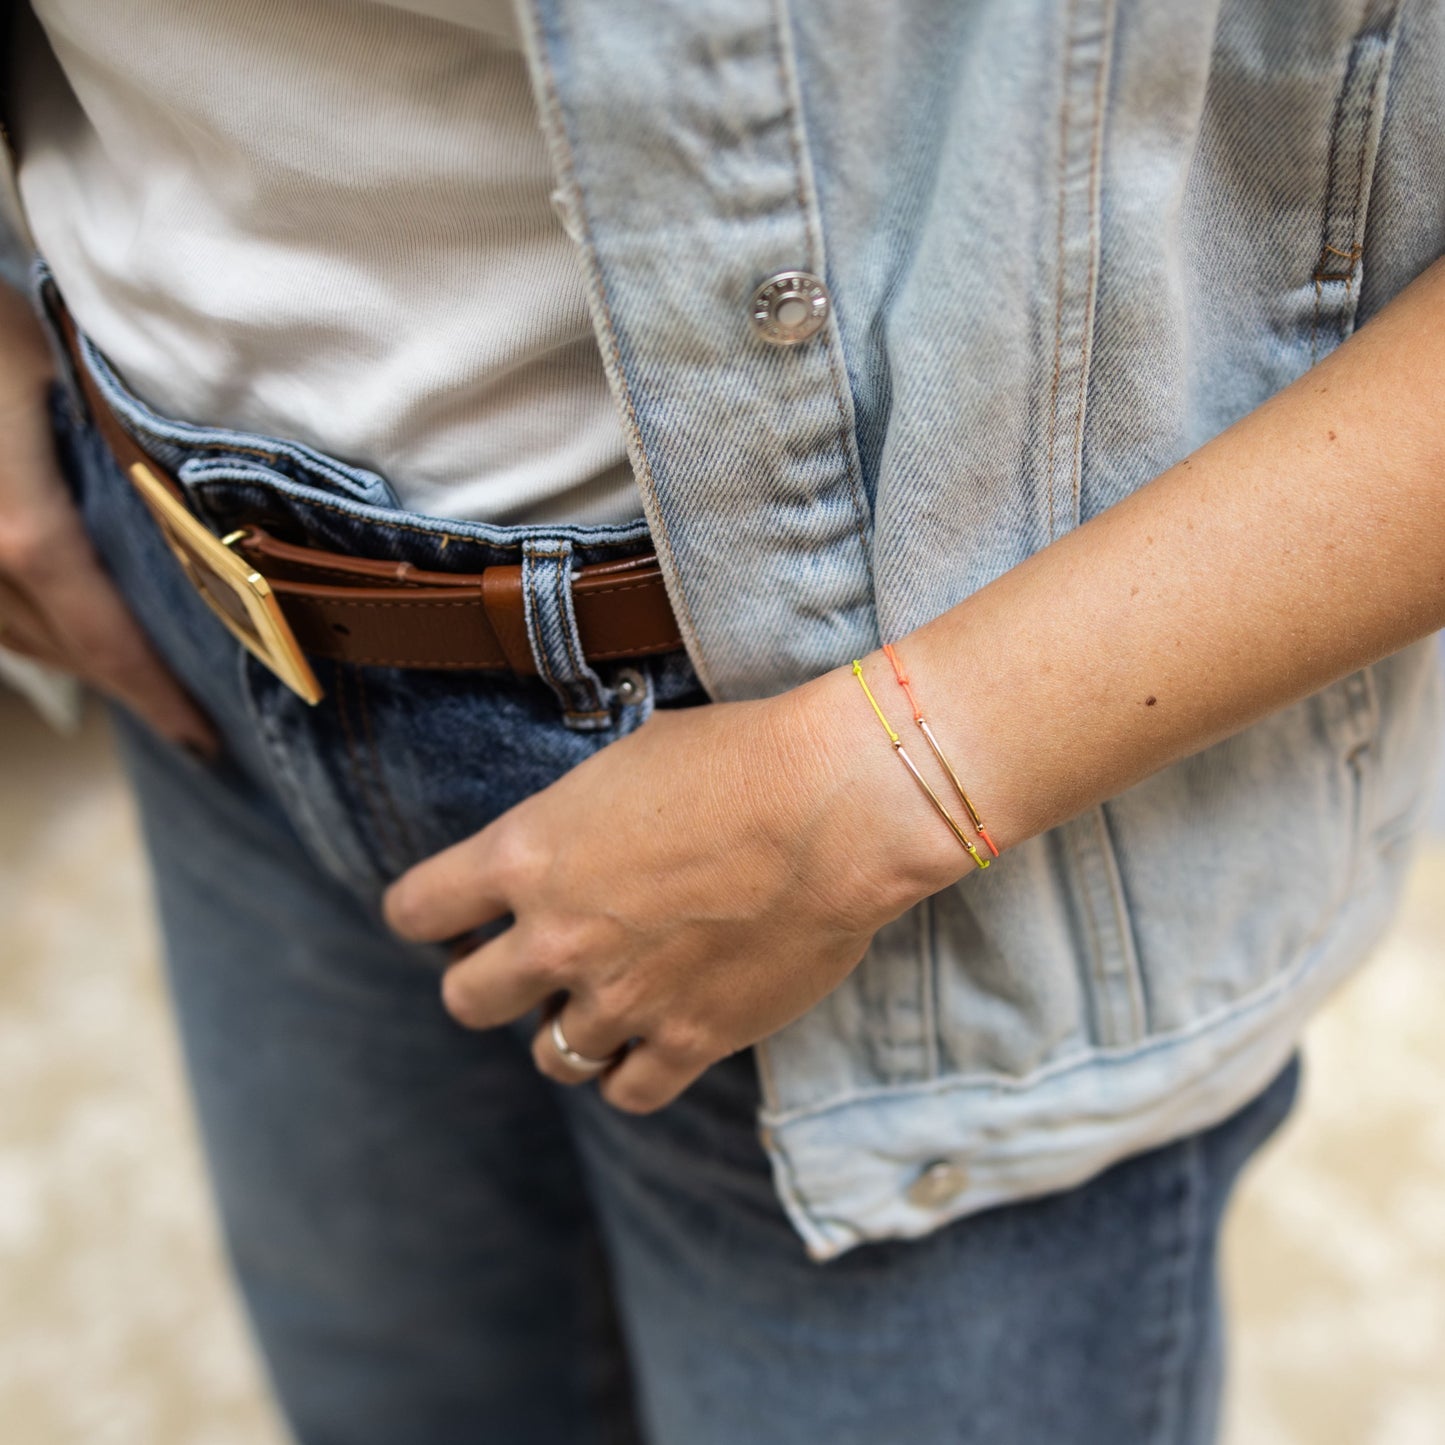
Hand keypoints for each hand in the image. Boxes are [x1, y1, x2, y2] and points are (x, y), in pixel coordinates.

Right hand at [0, 285, 215, 754]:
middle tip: (192, 712)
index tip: (201, 738)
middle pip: (63, 649)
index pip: (105, 638)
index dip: (155, 695)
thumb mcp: (79, 382)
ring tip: (146, 677)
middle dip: (129, 684)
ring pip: (18, 639)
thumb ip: (137, 461)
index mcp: (25, 535)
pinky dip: (37, 628)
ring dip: (82, 660)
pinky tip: (75, 627)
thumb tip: (210, 524)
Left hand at [383, 672, 962, 1112]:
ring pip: (548, 1057)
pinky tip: (649, 1042)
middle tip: (526, 961)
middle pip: (467, 999)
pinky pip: (628, 1092)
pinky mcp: (691, 1040)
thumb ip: (575, 822)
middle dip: (487, 980)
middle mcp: (557, 938)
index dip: (425, 912)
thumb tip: (572, 842)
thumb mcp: (626, 764)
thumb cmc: (738, 758)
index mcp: (526, 855)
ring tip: (604, 999)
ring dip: (565, 1029)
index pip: (416, 909)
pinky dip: (629, 1072)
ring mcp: (622, 999)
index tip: (451, 913)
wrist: (834, 807)